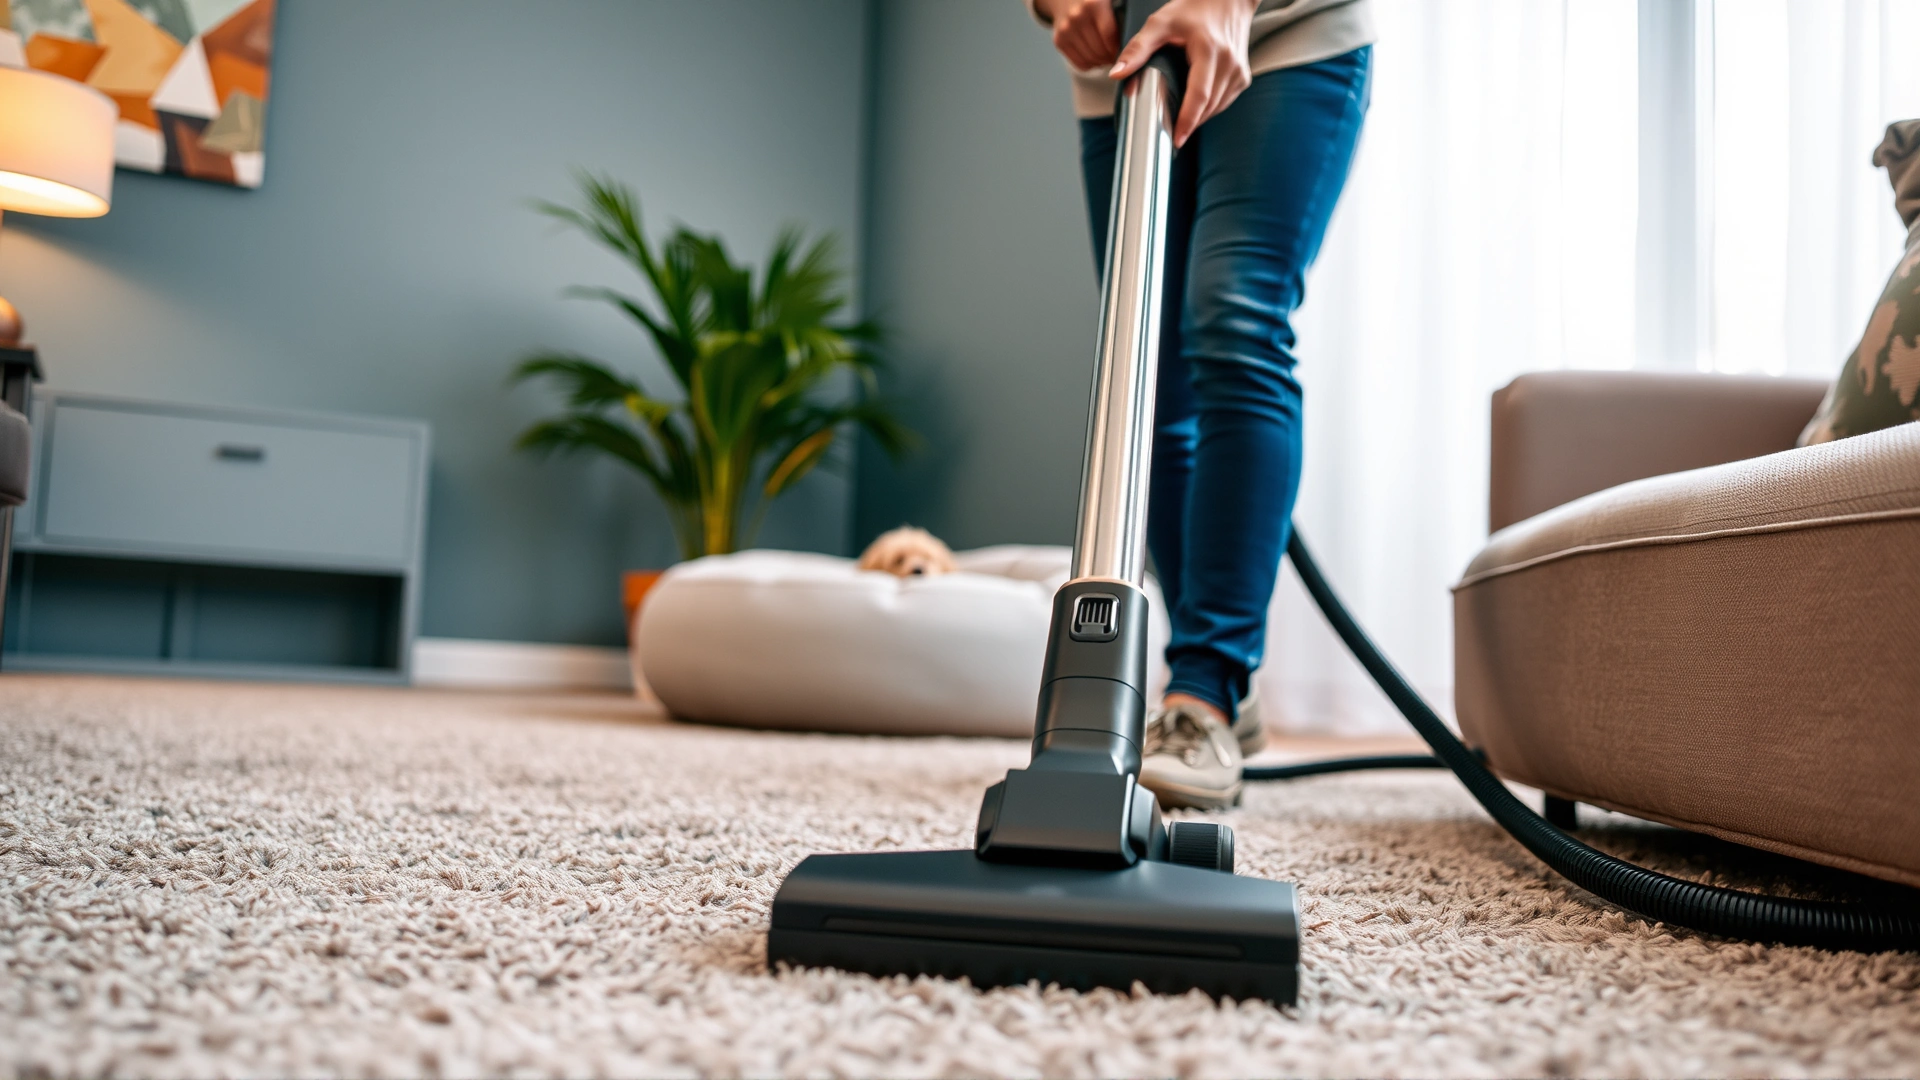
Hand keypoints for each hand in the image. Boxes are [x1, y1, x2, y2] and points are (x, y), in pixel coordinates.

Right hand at [1036, 0, 1120, 72]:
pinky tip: (1097, 55)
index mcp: (1094, 4)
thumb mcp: (1113, 2)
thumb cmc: (1098, 3)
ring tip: (1109, 54)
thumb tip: (1132, 46)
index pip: (1110, 36)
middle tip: (1119, 55)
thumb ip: (1123, 17)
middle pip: (1100, 50)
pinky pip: (1081, 63)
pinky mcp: (1059, 40)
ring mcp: (1066, 29)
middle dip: (1112, 56)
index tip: (1127, 49)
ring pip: (1091, 60)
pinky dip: (1091, 64)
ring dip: (1102, 61)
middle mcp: (1077, 16)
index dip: (1120, 47)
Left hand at [1108, 0, 1256, 146]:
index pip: (1199, 95)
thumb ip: (1137, 49)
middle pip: (1208, 106)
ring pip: (1217, 107)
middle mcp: (1229, 63)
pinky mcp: (1243, 76)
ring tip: (1180, 124)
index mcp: (1209, 51)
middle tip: (1169, 134)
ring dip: (1199, 118)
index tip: (1176, 140)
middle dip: (1189, 123)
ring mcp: (1239, 71)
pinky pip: (1224, 101)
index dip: (1188, 120)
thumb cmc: (1194, 8)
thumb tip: (1117, 74)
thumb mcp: (1160, 23)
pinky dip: (1209, 108)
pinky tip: (1195, 108)